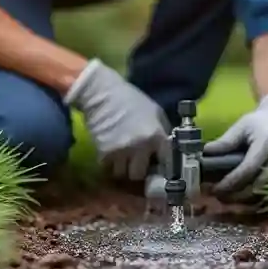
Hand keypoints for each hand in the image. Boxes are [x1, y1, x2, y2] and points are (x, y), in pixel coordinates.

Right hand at [64, 59, 170, 181]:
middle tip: (133, 162)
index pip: (166, 162)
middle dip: (136, 169)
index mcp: (157, 136)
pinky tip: (108, 152)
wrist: (101, 94)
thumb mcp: (154, 110)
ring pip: (122, 173)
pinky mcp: (104, 154)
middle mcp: (141, 148)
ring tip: (119, 157)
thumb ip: (162, 129)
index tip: (156, 163)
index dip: (161, 164)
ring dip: (121, 167)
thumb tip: (166, 144)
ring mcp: (122, 152)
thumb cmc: (129, 99)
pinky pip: (108, 167)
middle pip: (140, 174)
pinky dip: (108, 163)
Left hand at [205, 93, 267, 201]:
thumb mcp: (241, 127)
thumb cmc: (259, 123)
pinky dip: (255, 200)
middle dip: (237, 195)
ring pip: (266, 194)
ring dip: (245, 201)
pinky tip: (241, 198)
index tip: (215, 188)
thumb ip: (225, 142)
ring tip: (227, 198)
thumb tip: (205, 155)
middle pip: (259, 186)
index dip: (231, 182)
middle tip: (219, 196)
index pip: (249, 168)